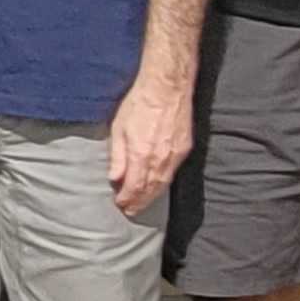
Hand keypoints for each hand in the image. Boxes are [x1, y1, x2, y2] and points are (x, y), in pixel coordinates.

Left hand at [106, 69, 193, 213]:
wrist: (167, 88)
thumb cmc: (138, 104)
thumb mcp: (118, 128)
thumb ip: (117, 156)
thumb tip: (114, 179)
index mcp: (141, 154)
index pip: (134, 186)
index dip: (127, 198)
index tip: (120, 205)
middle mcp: (160, 159)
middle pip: (150, 189)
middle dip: (139, 202)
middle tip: (130, 211)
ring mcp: (175, 155)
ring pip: (163, 183)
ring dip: (152, 196)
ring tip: (142, 205)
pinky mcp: (185, 149)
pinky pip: (172, 173)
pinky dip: (163, 184)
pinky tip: (157, 187)